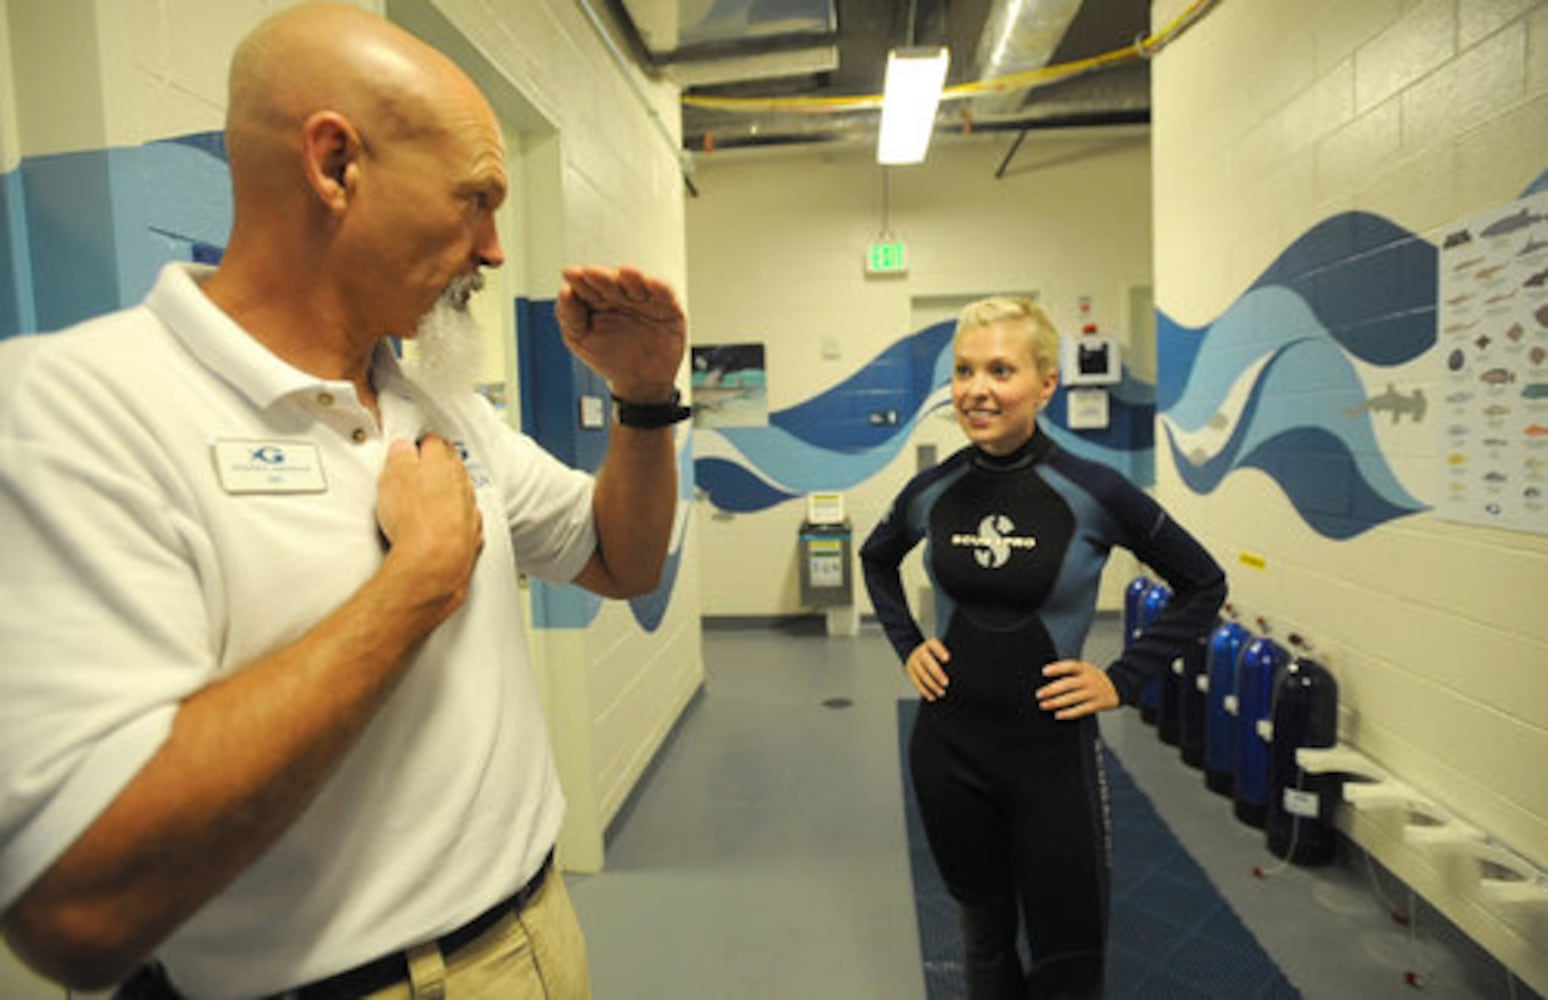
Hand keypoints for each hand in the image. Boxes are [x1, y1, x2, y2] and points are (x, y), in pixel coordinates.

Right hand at [376, 435, 483, 619]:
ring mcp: (470, 510)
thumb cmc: (415, 519)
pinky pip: (466, 522)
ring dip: (447, 494)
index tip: (410, 450)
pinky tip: (440, 529)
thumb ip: (400, 456)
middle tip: (417, 473)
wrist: (435, 561)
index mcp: (443, 464)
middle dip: (437, 467)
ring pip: (462, 493)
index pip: (434, 442)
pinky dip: (455, 522)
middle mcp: (463, 484)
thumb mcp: (393, 475)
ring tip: (425, 504)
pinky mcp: (473, 536)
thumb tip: (403, 448)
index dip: (420, 445)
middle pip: (452, 466)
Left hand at [557, 265, 685, 400]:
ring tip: (627, 272)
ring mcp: (644, 299)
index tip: (571, 274)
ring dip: (632, 277)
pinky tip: (653, 283)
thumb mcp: (580, 338)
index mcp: (596, 298)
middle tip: (591, 273)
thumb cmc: (609, 356)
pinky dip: (660, 287)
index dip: (579, 279)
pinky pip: (665, 294)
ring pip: (638, 283)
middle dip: (602, 277)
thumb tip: (565, 292)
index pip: (586, 284)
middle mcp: (620, 294)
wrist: (640, 382)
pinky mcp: (668, 307)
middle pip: (611, 281)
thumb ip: (570, 316)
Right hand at [905, 638, 950, 700]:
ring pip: (922, 674)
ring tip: (942, 693)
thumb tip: (960, 669)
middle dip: (937, 673)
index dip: (940, 651)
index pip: (934, 645)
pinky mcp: (910, 672)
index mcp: (929, 644)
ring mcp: (914, 662)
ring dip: (932, 685)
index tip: (947, 658)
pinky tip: (932, 696)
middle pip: (927, 662)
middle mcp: (920, 652)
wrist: (913, 652)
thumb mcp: (938, 650)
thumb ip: (946, 656)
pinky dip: (924, 691)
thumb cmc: (934, 654)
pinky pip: (916, 682)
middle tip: (946, 683)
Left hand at [1035, 660, 1118, 719]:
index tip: (1044, 672)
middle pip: (1069, 684)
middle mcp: (1089, 680)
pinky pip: (1081, 709)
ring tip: (1044, 705)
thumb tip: (1047, 677)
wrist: (1119, 686)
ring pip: (1073, 698)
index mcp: (1085, 668)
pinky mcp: (1097, 704)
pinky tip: (1058, 715)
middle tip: (1039, 694)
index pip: (1070, 666)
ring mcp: (1094, 692)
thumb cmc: (1094, 678)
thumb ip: (1070, 672)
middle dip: (1052, 689)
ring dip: (1056, 702)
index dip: (1057, 668)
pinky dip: (1069, 713)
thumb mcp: (1085, 669)